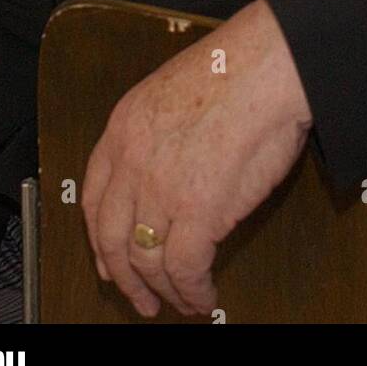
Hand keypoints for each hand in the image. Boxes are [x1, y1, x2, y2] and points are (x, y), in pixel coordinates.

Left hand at [81, 0, 312, 317]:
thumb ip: (158, 133)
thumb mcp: (174, 92)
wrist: (273, 64)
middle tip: (137, 296)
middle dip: (123, 276)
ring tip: (178, 301)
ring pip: (146, 260)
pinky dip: (192, 291)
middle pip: (111, 236)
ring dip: (162, 290)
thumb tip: (170, 172)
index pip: (93, 196)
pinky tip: (203, 296)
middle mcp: (134, 159)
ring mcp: (162, 187)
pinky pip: (185, 269)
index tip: (106, 258)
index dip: (98, 236)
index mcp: (125, 126)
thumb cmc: (240, 69)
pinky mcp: (198, 210)